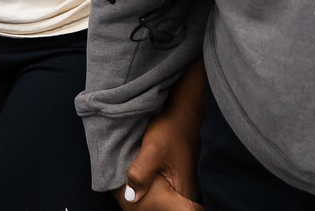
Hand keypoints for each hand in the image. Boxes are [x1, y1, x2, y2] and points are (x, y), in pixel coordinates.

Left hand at [115, 60, 205, 209]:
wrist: (183, 112)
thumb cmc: (171, 130)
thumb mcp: (152, 151)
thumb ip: (141, 175)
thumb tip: (130, 197)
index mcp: (183, 191)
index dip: (148, 208)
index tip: (134, 197)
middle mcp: (186, 192)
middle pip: (163, 208)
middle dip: (145, 201)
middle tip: (128, 190)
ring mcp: (183, 186)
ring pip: (162, 199)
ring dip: (147, 193)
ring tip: (132, 183)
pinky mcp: (177, 178)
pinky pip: (162, 190)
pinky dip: (150, 187)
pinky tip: (140, 178)